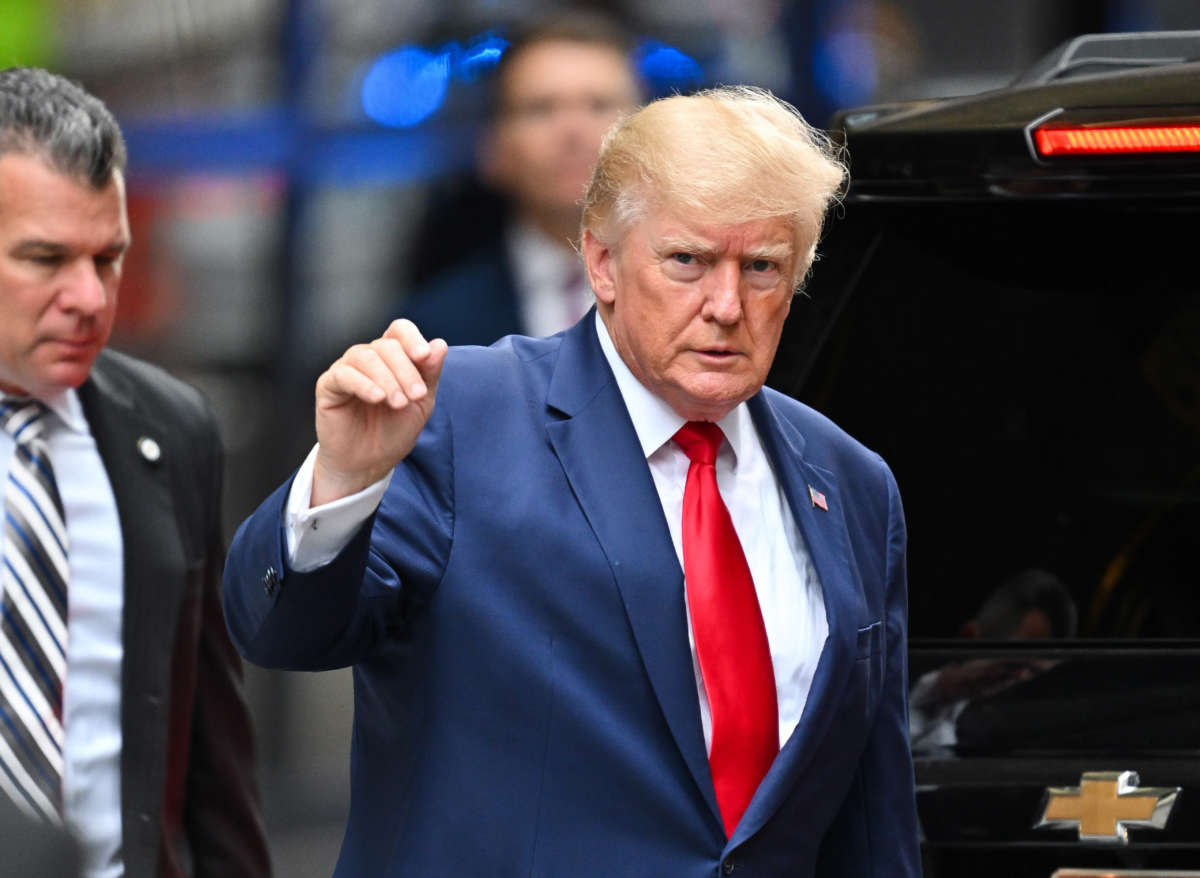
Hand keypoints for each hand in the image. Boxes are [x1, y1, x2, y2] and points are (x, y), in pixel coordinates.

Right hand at [311, 320, 447, 505]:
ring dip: (387, 379)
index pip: (399, 330)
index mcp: (391, 358)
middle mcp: (368, 358)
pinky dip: (363, 384)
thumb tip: (440, 344)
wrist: (369, 463)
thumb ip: (430, 373)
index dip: (412, 338)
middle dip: (405, 370)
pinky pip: (343, 374)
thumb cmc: (393, 431)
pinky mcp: (328, 386)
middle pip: (386, 345)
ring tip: (398, 403)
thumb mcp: (421, 402)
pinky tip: (377, 398)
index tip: (424, 356)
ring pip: (365, 356)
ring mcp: (346, 369)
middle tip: (415, 396)